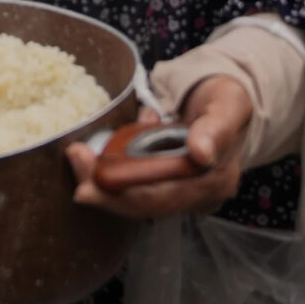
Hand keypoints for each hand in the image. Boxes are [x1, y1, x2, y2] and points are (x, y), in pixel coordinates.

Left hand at [66, 74, 252, 220]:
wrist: (228, 102)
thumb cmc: (228, 100)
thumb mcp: (228, 105)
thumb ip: (215, 128)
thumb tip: (200, 153)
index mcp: (215, 182)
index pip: (163, 199)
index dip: (122, 195)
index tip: (86, 184)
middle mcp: (199, 196)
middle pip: (144, 203)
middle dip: (104, 189)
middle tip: (75, 159)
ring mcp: (184, 192)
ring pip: (136, 196)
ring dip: (104, 180)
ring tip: (80, 156)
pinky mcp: (170, 183)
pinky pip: (136, 184)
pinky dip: (115, 170)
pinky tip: (101, 153)